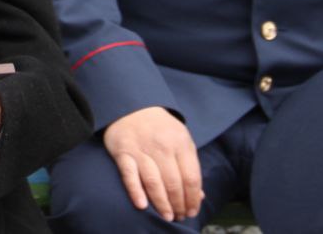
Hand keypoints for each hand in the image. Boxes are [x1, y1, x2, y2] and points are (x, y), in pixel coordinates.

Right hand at [103, 106, 202, 221]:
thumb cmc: (160, 127)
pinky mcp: (123, 152)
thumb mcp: (181, 139)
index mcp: (181, 143)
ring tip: (167, 216)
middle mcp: (162, 146)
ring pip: (153, 182)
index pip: (191, 177)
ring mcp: (141, 149)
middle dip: (179, 204)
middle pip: (174, 183)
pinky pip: (129, 174)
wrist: (131, 105)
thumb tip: (199, 195)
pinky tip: (142, 205)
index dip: (193, 198)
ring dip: (162, 203)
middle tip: (179, 216)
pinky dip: (135, 191)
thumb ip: (189, 165)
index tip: (192, 211)